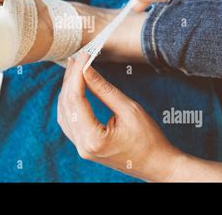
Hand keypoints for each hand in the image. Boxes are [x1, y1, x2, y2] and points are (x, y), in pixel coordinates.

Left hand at [57, 53, 181, 181]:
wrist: (157, 164)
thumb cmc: (149, 140)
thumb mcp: (129, 109)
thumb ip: (104, 89)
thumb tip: (86, 69)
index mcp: (93, 138)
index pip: (75, 99)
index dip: (77, 74)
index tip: (83, 56)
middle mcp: (82, 145)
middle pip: (66, 105)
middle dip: (70, 78)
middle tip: (78, 58)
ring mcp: (81, 147)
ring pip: (64, 112)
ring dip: (68, 89)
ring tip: (75, 68)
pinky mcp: (84, 145)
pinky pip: (69, 121)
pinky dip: (70, 102)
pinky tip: (74, 87)